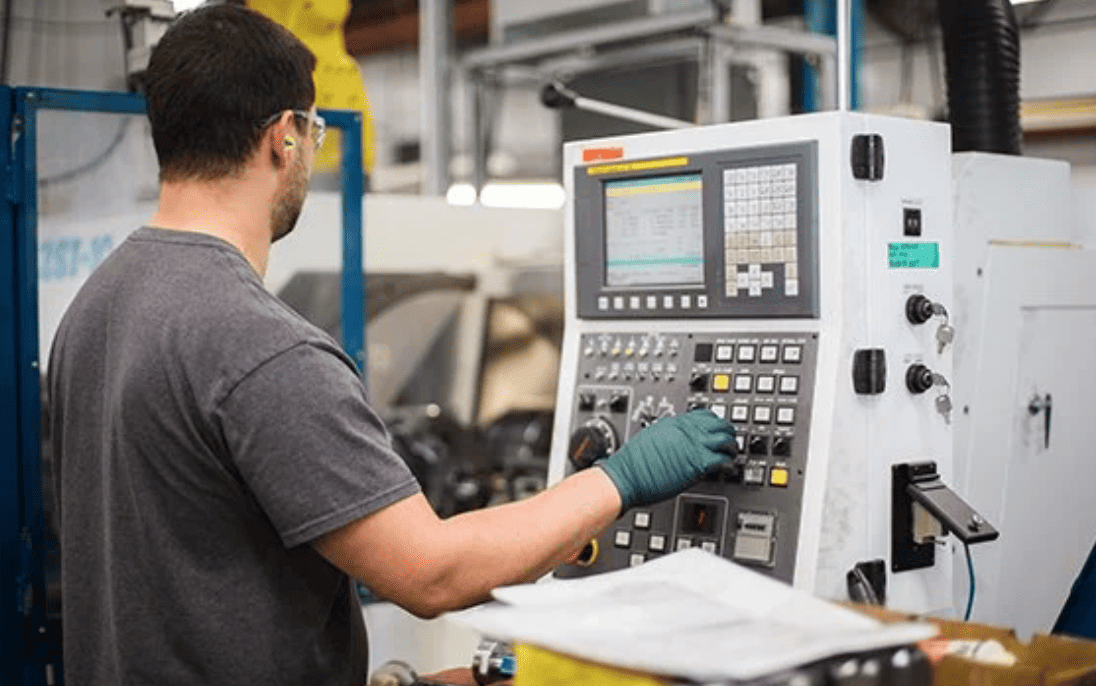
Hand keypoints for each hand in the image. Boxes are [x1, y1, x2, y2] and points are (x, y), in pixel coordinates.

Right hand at [596, 409, 735, 512]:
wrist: (627, 476)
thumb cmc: (632, 464)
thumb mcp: (651, 437)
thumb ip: (669, 436)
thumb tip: (679, 442)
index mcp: (674, 422)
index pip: (704, 415)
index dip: (715, 422)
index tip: (718, 429)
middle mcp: (686, 430)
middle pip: (719, 424)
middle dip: (727, 432)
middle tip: (730, 440)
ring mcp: (692, 445)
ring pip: (725, 439)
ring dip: (731, 447)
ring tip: (731, 454)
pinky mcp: (696, 463)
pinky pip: (722, 459)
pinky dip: (728, 463)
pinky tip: (726, 467)